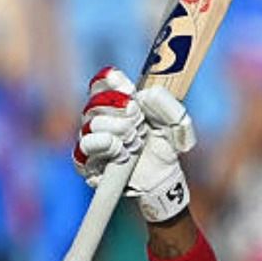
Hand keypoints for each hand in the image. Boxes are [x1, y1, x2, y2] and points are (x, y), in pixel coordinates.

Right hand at [74, 67, 196, 221]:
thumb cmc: (164, 147)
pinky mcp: (85, 161)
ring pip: (92, 123)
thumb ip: (168, 105)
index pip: (103, 82)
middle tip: (140, 122)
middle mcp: (99, 117)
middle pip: (96, 101)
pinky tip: (124, 153)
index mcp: (118, 101)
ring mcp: (90, 138)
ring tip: (136, 141)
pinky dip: (109, 147)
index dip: (113, 81)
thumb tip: (147, 94)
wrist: (161, 179)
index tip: (130, 90)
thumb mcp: (176, 124)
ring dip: (118, 131)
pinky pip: (86, 146)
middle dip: (122, 111)